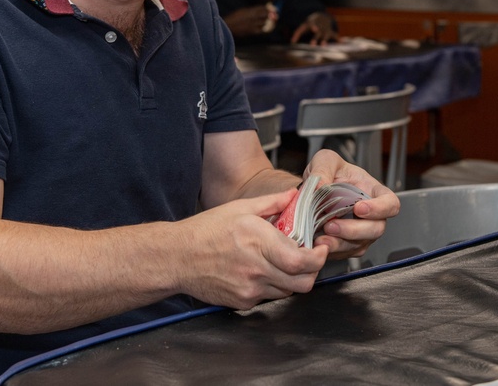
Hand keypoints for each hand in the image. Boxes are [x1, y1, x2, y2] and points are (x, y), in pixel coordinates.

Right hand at [177, 189, 327, 308]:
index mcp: (259, 243)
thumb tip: (293, 195)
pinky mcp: (242, 302)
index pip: (303, 262)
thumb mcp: (240, 208)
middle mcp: (257, 270)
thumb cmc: (205, 231)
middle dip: (312, 271)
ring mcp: (250, 289)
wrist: (176, 257)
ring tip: (280, 261)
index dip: (319, 258)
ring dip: (291, 278)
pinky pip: (268, 297)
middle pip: (303, 283)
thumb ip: (271, 203)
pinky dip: (271, 285)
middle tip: (308, 257)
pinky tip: (260, 271)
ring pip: (287, 291)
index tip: (321, 249)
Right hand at [225, 5, 275, 37]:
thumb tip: (263, 9)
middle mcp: (252, 17)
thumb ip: (253, 10)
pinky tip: (267, 27)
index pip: (263, 8)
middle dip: (272, 14)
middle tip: (276, 15)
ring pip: (265, 22)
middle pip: (266, 15)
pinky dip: (266, 28)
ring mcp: (252, 24)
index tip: (275, 8)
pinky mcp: (252, 31)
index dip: (270, 8)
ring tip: (273, 21)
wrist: (228, 26)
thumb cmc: (235, 18)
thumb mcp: (243, 11)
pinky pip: (262, 30)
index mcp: (250, 10)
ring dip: (270, 21)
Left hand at [290, 12, 336, 44]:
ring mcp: (324, 30)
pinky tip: (341, 42)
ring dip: (324, 40)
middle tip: (312, 44)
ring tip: (323, 45)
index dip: (307, 29)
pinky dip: (337, 38)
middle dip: (315, 38)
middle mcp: (318, 27)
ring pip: (325, 35)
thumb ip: (297, 33)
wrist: (322, 16)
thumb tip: (292, 42)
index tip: (309, 31)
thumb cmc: (310, 24)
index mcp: (310, 24)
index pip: (307, 27)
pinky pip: (334, 35)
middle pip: (316, 33)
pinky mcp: (330, 32)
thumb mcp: (303, 26)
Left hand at [300, 150, 399, 260]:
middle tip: (331, 225)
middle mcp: (372, 215)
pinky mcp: (347, 245)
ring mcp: (361, 232)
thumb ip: (323, 169)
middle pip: (376, 229)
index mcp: (373, 191)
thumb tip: (320, 187)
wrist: (313, 190)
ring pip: (359, 244)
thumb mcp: (325, 160)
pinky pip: (345, 253)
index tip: (359, 208)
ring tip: (321, 236)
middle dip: (353, 230)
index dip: (380, 209)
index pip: (391, 203)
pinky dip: (331, 250)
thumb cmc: (327, 172)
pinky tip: (318, 243)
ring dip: (340, 243)